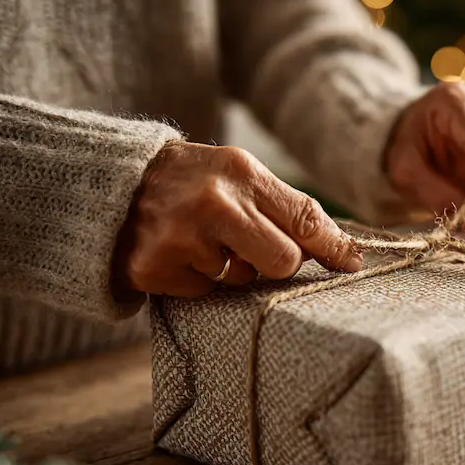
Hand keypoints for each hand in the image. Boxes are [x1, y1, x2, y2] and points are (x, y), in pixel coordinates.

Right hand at [115, 142, 361, 297]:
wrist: (111, 185)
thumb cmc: (192, 182)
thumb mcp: (238, 175)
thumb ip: (287, 208)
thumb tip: (345, 250)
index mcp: (240, 172)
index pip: (305, 217)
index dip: (335, 247)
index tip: (353, 264)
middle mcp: (212, 203)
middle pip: (284, 261)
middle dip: (276, 262)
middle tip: (250, 247)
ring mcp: (181, 237)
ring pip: (243, 280)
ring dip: (230, 269)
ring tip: (201, 241)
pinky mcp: (155, 269)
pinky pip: (205, 292)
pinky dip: (197, 279)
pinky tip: (178, 253)